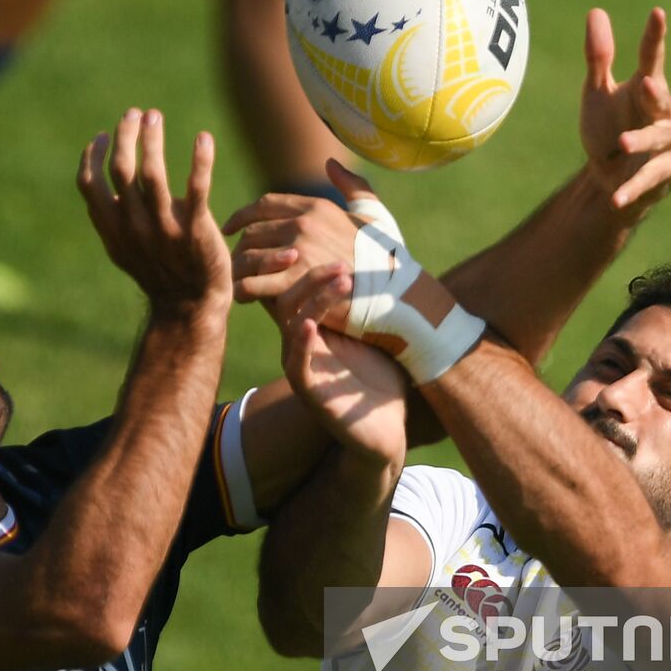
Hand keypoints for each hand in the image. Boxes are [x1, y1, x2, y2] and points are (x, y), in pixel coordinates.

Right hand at [77, 108, 231, 318]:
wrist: (189, 307)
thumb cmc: (159, 272)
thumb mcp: (124, 248)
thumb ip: (112, 216)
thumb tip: (102, 176)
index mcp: (113, 229)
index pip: (89, 184)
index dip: (93, 156)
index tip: (104, 135)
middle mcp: (133, 227)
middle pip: (121, 170)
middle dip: (125, 136)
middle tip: (137, 114)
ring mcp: (164, 229)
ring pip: (152, 173)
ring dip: (152, 140)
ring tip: (155, 117)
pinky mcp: (195, 231)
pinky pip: (197, 188)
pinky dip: (200, 160)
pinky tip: (204, 138)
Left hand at [223, 159, 374, 327]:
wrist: (394, 290)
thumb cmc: (386, 255)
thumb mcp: (373, 213)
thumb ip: (352, 185)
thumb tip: (331, 163)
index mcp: (316, 206)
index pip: (265, 204)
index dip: (243, 215)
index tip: (230, 227)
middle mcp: (303, 224)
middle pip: (253, 231)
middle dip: (240, 247)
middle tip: (233, 261)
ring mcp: (298, 251)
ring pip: (248, 257)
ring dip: (239, 270)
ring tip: (234, 281)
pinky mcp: (295, 281)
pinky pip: (254, 284)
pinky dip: (244, 291)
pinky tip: (242, 298)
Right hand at [278, 263, 406, 466]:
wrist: (385, 429)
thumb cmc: (381, 378)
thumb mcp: (373, 329)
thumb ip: (366, 296)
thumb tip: (378, 251)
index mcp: (311, 326)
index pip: (291, 284)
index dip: (301, 262)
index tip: (328, 241)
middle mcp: (299, 343)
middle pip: (284, 296)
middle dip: (309, 274)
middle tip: (341, 261)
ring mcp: (301, 367)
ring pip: (291, 323)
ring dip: (314, 299)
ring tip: (342, 280)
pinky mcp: (309, 392)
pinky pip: (295, 363)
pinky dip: (300, 343)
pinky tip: (310, 325)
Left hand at [579, 8, 670, 214]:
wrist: (607, 179)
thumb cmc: (606, 129)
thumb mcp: (596, 94)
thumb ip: (599, 58)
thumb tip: (596, 11)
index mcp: (647, 88)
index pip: (652, 58)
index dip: (655, 36)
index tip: (657, 13)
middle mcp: (666, 112)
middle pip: (665, 101)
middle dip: (657, 94)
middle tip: (645, 84)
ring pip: (662, 139)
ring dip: (642, 141)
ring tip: (621, 144)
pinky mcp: (669, 172)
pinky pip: (651, 177)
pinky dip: (633, 187)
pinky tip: (615, 196)